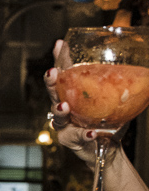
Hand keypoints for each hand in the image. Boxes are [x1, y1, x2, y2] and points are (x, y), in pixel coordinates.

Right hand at [44, 39, 125, 166]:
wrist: (109, 146)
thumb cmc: (110, 120)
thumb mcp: (116, 98)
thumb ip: (123, 83)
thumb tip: (148, 66)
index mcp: (74, 94)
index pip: (66, 73)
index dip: (60, 59)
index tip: (59, 45)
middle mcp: (65, 106)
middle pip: (54, 93)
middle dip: (51, 83)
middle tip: (52, 74)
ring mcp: (65, 124)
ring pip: (57, 116)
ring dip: (60, 109)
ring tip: (64, 106)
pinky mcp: (70, 140)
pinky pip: (76, 136)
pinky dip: (84, 135)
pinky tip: (92, 133)